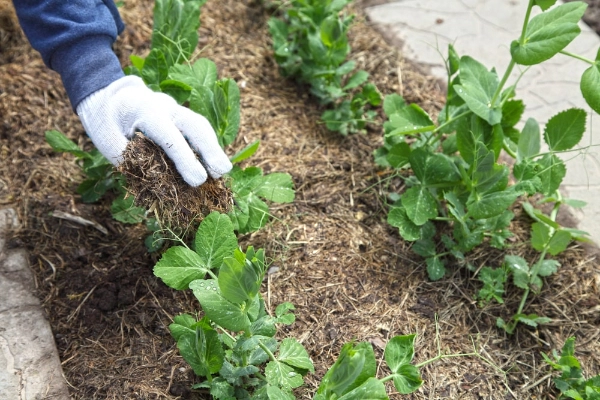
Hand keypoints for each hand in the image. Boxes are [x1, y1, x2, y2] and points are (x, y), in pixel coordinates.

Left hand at [76, 75, 231, 186]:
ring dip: (213, 148)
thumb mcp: (106, 138)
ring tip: (222, 172)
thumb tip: (151, 182)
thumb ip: (127, 157)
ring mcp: (177, 109)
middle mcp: (166, 107)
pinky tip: (213, 163)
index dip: (185, 160)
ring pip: (200, 126)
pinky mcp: (181, 117)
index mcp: (145, 111)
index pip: (170, 137)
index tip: (198, 181)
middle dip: (210, 149)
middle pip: (195, 125)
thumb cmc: (107, 121)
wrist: (110, 97)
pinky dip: (208, 146)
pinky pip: (199, 129)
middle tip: (222, 172)